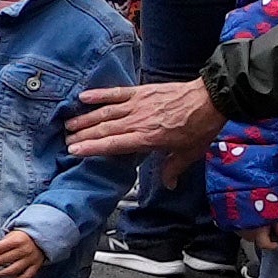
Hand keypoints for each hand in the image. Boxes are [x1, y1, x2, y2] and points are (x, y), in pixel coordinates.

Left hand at [0, 226, 48, 277]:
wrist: (43, 237)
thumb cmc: (22, 237)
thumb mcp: (10, 237)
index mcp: (17, 240)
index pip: (0, 247)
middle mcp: (24, 250)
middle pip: (3, 260)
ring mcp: (31, 259)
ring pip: (13, 270)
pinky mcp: (36, 266)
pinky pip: (25, 276)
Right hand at [63, 77, 218, 157]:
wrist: (212, 98)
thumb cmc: (200, 126)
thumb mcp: (189, 152)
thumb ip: (173, 169)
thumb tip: (169, 185)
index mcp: (147, 138)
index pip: (112, 145)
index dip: (91, 148)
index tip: (74, 150)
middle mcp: (138, 121)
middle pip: (104, 129)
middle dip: (83, 134)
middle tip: (66, 140)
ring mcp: (138, 105)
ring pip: (106, 112)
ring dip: (86, 118)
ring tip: (69, 124)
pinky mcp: (142, 92)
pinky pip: (117, 93)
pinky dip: (100, 94)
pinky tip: (84, 97)